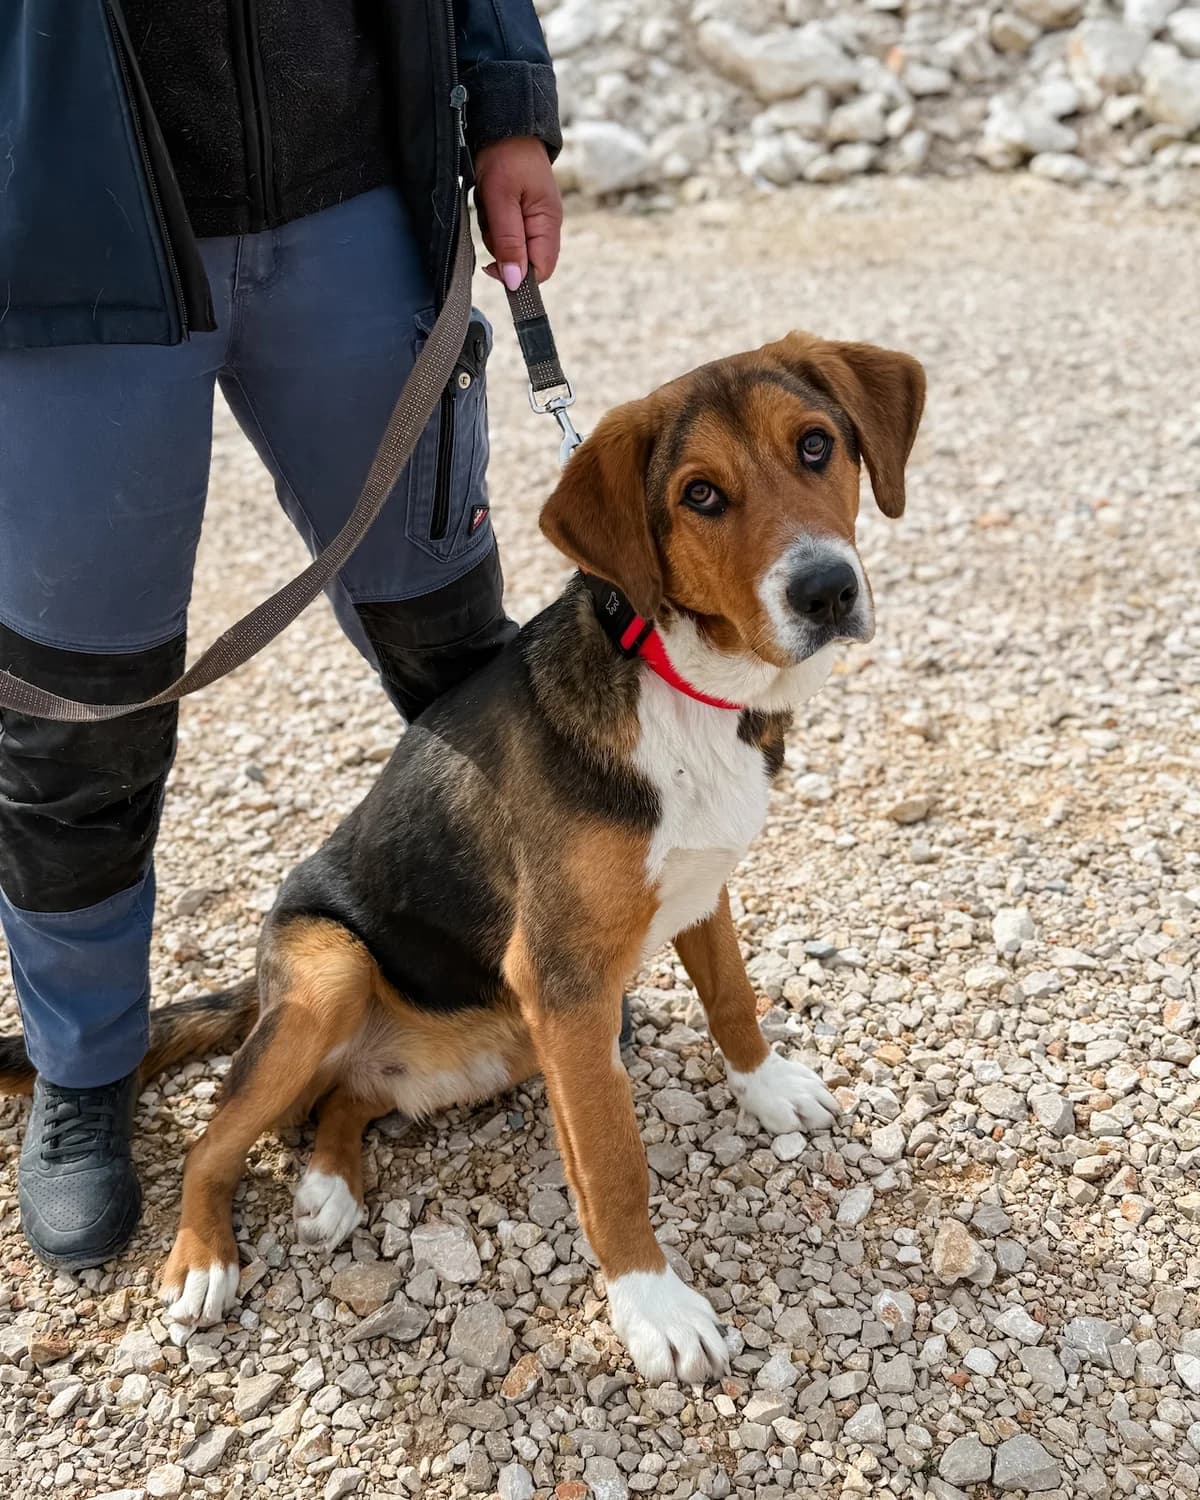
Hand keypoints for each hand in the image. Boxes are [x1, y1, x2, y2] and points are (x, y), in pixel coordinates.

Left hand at [474, 137, 561, 290]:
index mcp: (548, 223)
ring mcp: (534, 218)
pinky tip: (489, 200)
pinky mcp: (521, 211)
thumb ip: (508, 242)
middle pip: (522, 261)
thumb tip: (514, 281)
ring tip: (489, 202)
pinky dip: (492, 221)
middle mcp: (545, 224)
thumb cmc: (505, 155)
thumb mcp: (501, 199)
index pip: (541, 270)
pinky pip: (504, 231)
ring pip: (509, 247)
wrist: (504, 122)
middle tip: (490, 218)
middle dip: (500, 247)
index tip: (491, 265)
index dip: (517, 276)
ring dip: (493, 232)